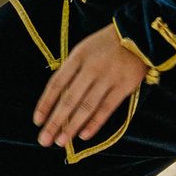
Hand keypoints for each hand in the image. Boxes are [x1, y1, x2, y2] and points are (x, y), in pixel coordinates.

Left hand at [33, 24, 147, 150]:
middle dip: (55, 121)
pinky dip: (94, 123)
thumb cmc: (105, 44)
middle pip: (69, 99)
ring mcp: (108, 78)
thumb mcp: (83, 49)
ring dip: (72, 126)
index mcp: (77, 57)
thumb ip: (71, 70)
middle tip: (44, 139)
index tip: (37, 120)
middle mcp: (91, 68)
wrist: (139, 34)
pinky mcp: (124, 87)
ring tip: (60, 142)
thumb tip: (56, 96)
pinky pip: (106, 109)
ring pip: (86, 107)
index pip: (56, 83)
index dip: (45, 103)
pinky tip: (83, 135)